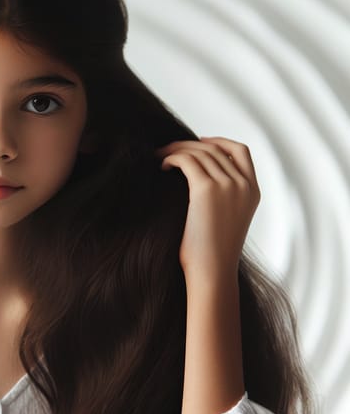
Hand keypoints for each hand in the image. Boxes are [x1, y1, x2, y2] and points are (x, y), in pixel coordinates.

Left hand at [155, 136, 260, 280]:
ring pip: (200, 152)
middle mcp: (244, 184)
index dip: (218, 141)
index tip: (198, 143)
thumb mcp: (226, 221)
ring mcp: (228, 185)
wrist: (212, 272)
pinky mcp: (207, 189)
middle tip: (168, 150)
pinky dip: (172, 158)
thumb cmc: (211, 254)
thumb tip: (197, 182)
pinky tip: (162, 166)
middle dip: (189, 145)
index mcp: (253, 191)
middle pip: (215, 148)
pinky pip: (187, 161)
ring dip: (177, 150)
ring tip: (161, 157)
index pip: (241, 151)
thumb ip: (222, 199)